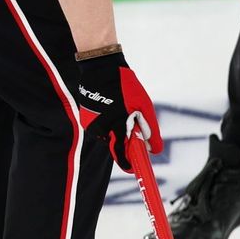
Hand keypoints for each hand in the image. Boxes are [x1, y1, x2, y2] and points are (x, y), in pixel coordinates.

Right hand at [73, 49, 161, 170]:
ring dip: (116, 129)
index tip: (133, 170)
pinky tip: (111, 107)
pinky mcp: (86, 118)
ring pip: (108, 135)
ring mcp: (92, 124)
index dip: (128, 164)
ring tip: (121, 108)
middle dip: (125, 140)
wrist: (101, 68)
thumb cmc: (126, 86)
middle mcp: (101, 129)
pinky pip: (101, 127)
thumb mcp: (144, 106)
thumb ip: (149, 129)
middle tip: (132, 126)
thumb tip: (153, 149)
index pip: (122, 155)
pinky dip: (108, 122)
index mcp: (116, 126)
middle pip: (116, 145)